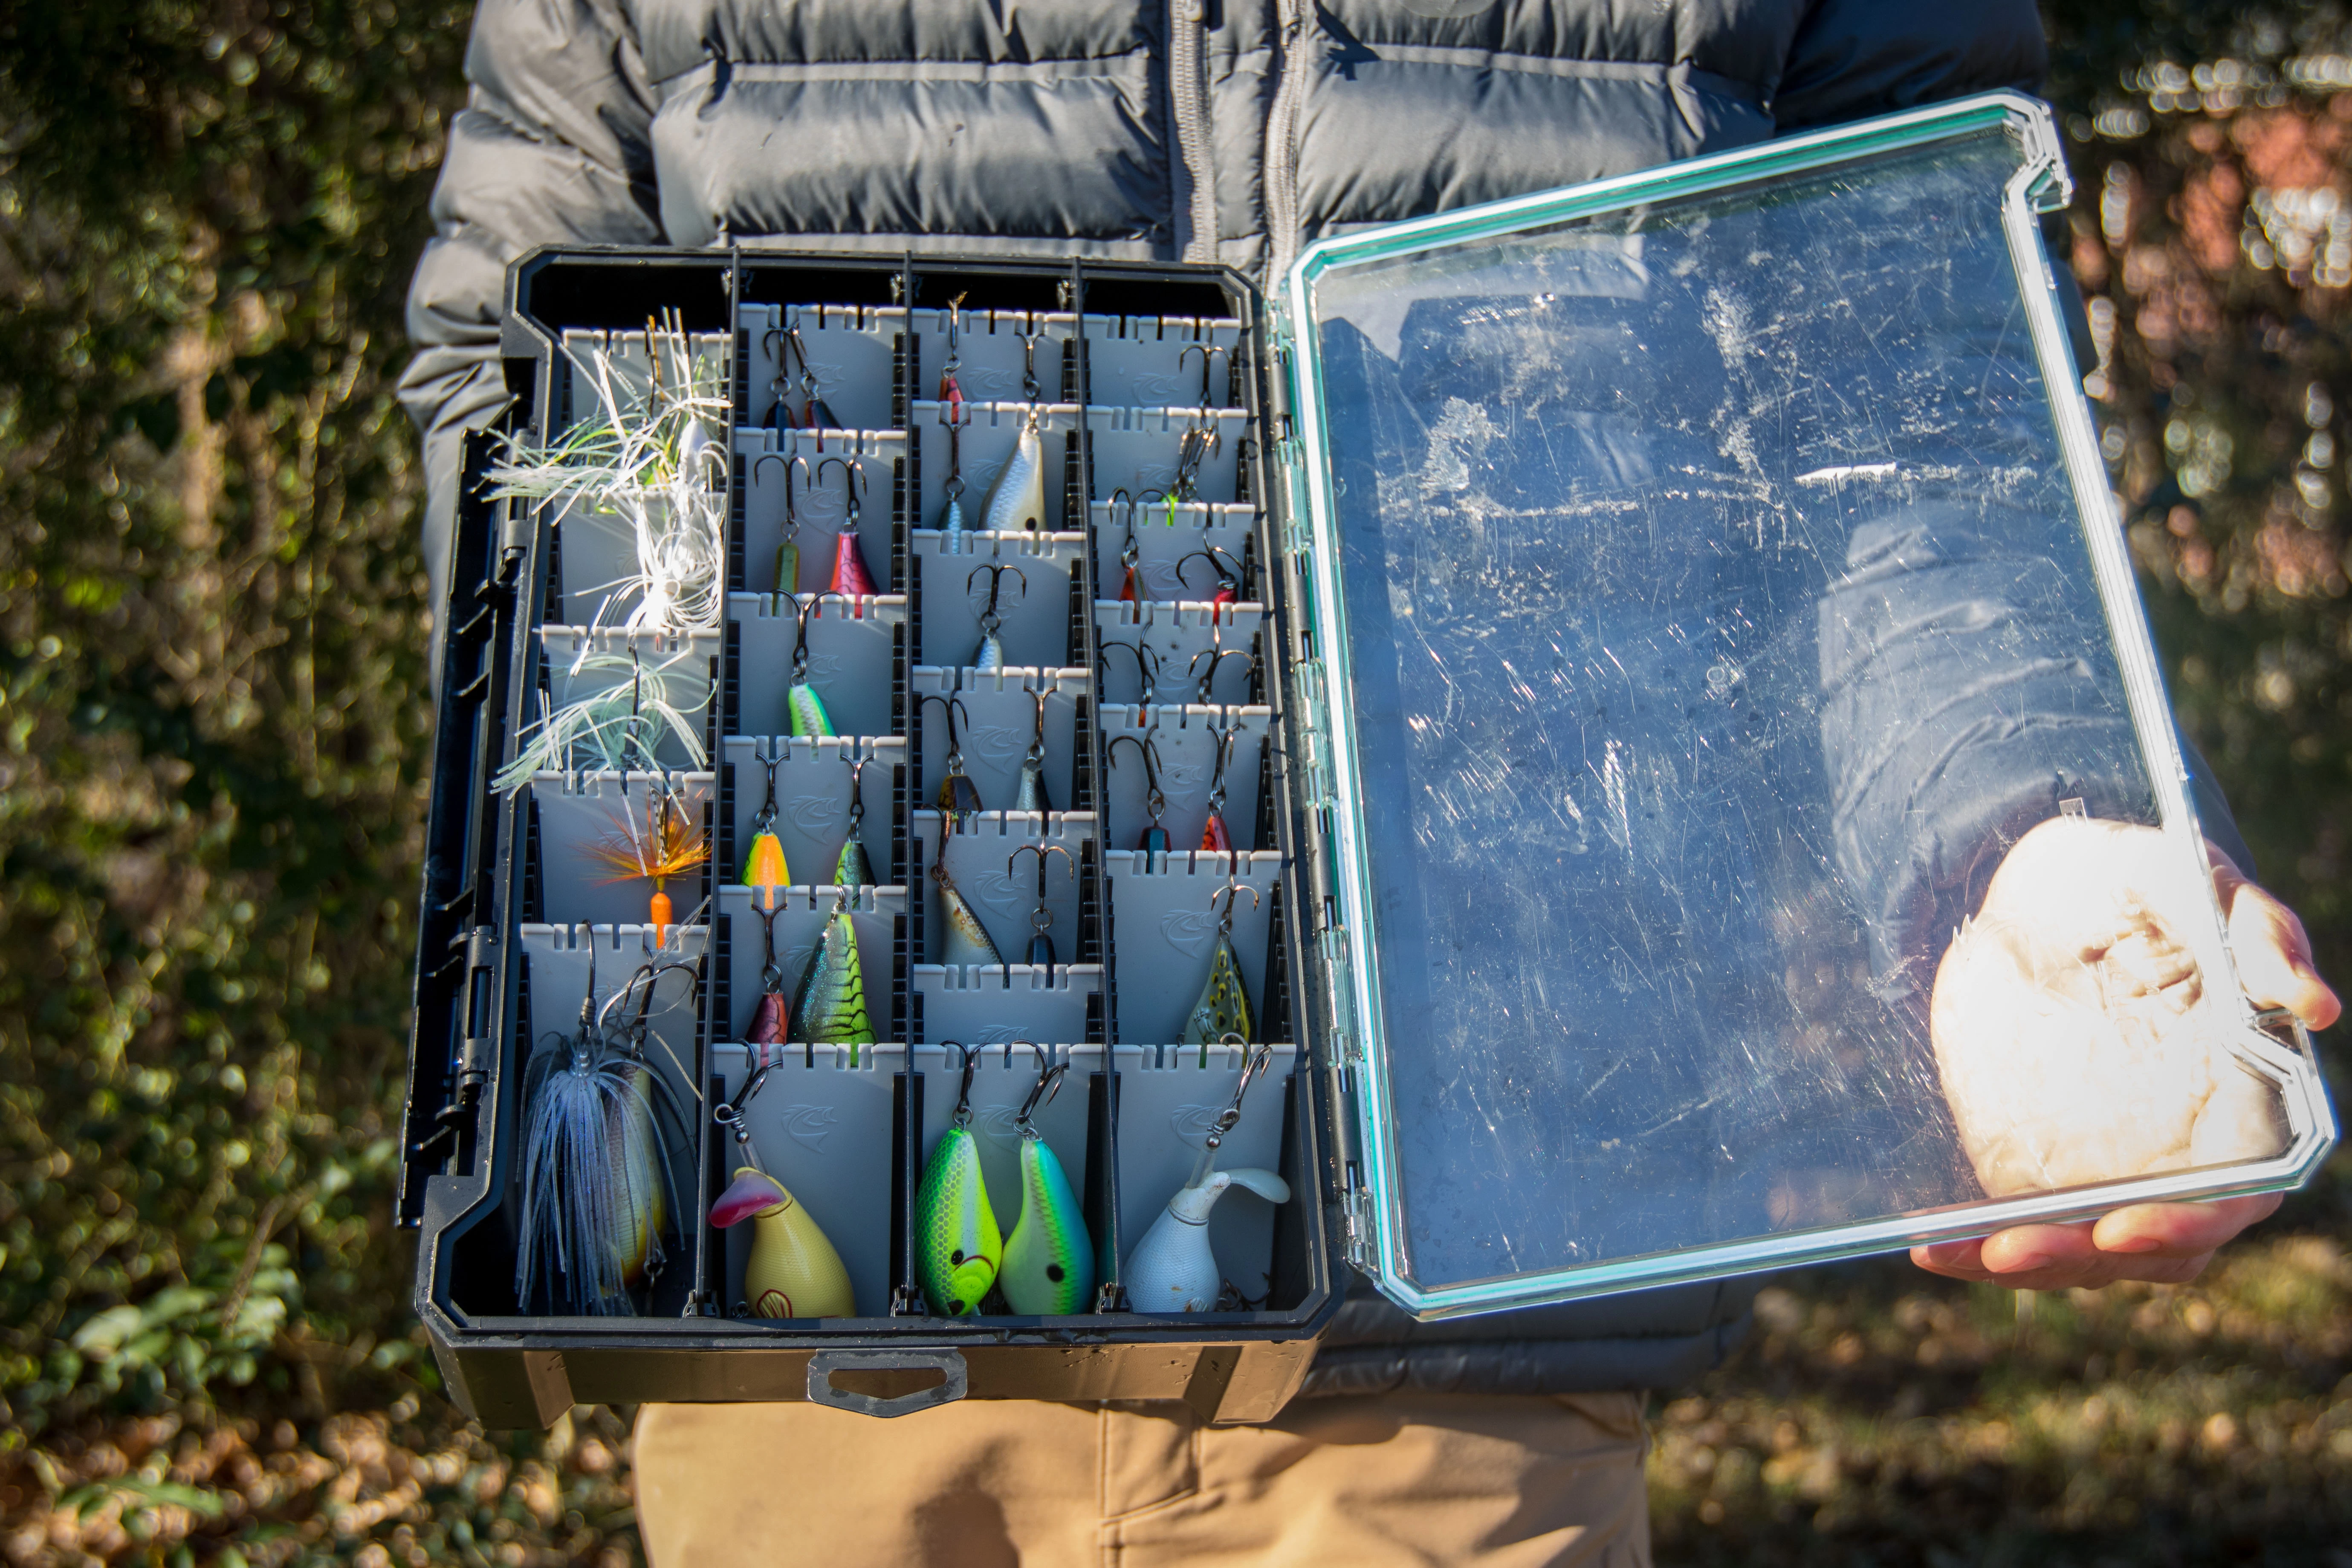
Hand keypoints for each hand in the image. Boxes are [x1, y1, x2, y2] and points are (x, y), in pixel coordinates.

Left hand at [1913, 817, 2337, 1289]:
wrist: (2068, 879)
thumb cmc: (2161, 886)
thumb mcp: (2209, 893)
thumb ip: (2264, 943)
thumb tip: (2317, 1006)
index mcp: (2248, 1111)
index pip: (2232, 1197)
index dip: (2185, 1224)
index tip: (2121, 1230)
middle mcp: (2184, 1154)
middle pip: (2147, 1245)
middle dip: (2079, 1258)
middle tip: (2007, 1253)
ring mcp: (2113, 1163)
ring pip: (2081, 1248)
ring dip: (2021, 1260)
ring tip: (1948, 1253)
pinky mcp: (2046, 1156)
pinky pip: (2020, 1218)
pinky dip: (1974, 1242)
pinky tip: (1927, 1244)